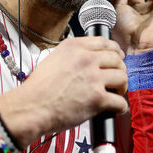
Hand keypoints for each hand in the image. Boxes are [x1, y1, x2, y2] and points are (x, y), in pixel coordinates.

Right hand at [0, 37, 127, 147]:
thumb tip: (90, 58)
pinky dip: (120, 107)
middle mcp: (86, 59)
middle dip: (120, 70)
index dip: (115, 51)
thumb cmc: (38, 89)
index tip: (118, 57)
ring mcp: (93, 78)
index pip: (105, 42)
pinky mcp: (97, 98)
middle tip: (117, 79)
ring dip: (122, 87)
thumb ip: (73, 55)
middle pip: (117, 59)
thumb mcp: (54, 58)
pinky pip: (120, 102)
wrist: (30, 108)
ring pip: (122, 78)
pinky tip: (115, 109)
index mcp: (74, 47)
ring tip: (116, 93)